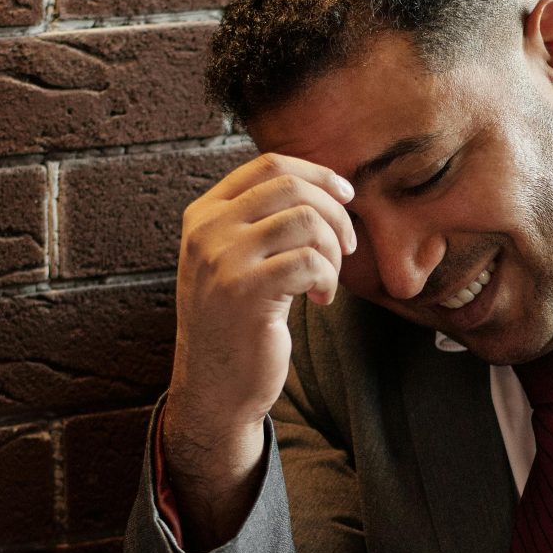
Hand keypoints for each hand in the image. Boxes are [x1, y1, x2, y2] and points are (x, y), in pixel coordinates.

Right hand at [160, 153, 357, 545]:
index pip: (268, 165)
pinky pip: (310, 261)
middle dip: (335, 212)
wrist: (214, 388)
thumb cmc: (236, 323)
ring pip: (305, 220)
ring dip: (333, 249)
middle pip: (290, 186)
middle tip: (348, 248)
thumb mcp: (233, 261)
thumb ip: (259, 222)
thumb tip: (323, 185)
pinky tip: (321, 300)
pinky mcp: (244, 292)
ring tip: (330, 279)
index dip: (318, 174)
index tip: (346, 197)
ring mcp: (221, 259)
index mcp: (204, 214)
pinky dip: (329, 278)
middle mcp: (207, 230)